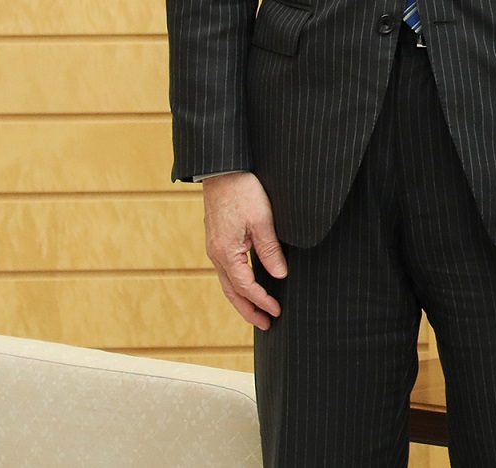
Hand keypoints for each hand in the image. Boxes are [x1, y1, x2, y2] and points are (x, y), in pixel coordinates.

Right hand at [202, 172, 285, 328]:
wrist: (223, 170)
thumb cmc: (244, 191)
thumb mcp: (263, 220)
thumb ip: (270, 250)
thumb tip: (280, 275)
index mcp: (226, 253)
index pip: (246, 287)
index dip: (262, 301)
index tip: (277, 311)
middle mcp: (216, 254)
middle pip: (232, 292)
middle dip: (249, 311)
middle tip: (267, 325)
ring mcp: (215, 248)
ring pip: (228, 283)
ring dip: (242, 300)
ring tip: (258, 312)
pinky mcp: (218, 240)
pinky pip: (227, 270)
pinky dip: (237, 284)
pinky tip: (248, 285)